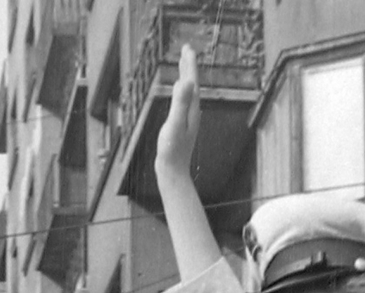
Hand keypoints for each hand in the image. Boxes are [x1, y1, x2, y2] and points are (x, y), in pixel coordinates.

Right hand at [155, 42, 200, 176]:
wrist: (173, 173)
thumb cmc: (171, 150)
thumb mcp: (175, 123)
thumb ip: (181, 102)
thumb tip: (187, 81)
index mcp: (191, 109)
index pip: (192, 81)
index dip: (189, 64)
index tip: (187, 48)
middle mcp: (192, 112)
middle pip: (192, 85)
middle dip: (188, 67)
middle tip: (185, 49)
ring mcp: (187, 119)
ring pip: (189, 93)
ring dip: (186, 77)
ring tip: (182, 66)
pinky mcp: (181, 126)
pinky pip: (183, 102)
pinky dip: (181, 91)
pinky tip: (179, 92)